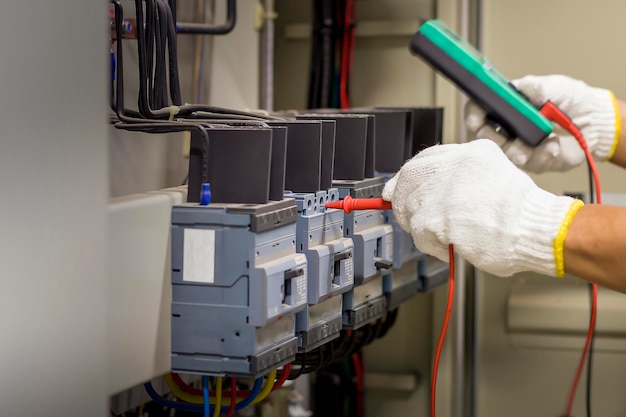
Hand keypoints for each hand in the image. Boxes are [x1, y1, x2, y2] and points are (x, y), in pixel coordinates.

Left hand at [382, 140, 582, 276]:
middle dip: (403, 200)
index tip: (396, 188)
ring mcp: (444, 189)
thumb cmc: (521, 215)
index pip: (425, 159)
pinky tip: (450, 245)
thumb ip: (459, 180)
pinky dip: (430, 244)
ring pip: (410, 207)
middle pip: (409, 179)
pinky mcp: (437, 216)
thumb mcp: (492, 178)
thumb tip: (422, 191)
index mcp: (471, 153)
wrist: (537, 230)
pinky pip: (418, 232)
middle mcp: (455, 165)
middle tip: (412, 218)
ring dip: (421, 226)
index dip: (406, 176)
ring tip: (445, 235)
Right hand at [464, 75, 618, 172]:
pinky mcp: (533, 161)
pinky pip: (529, 164)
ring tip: (534, 145)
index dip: (473, 115)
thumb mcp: (555, 85)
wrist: (595, 122)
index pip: (480, 110)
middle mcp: (509, 127)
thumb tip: (518, 87)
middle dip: (492, 138)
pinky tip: (553, 146)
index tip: (475, 118)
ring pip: (504, 154)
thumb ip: (535, 86)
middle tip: (504, 136)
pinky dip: (542, 155)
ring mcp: (520, 145)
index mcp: (508, 106)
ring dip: (517, 150)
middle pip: (485, 136)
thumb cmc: (572, 100)